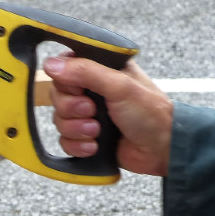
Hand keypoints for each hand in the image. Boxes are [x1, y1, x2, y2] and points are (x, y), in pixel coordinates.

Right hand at [43, 55, 172, 176]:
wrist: (163, 151)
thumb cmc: (151, 114)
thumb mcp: (120, 86)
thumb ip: (86, 71)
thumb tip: (50, 64)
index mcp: (100, 70)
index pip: (64, 68)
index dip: (65, 81)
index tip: (79, 89)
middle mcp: (91, 90)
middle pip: (57, 96)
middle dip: (71, 109)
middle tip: (93, 111)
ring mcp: (88, 115)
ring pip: (59, 119)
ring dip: (77, 129)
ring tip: (98, 131)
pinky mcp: (86, 137)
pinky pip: (64, 141)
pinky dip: (78, 145)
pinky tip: (95, 146)